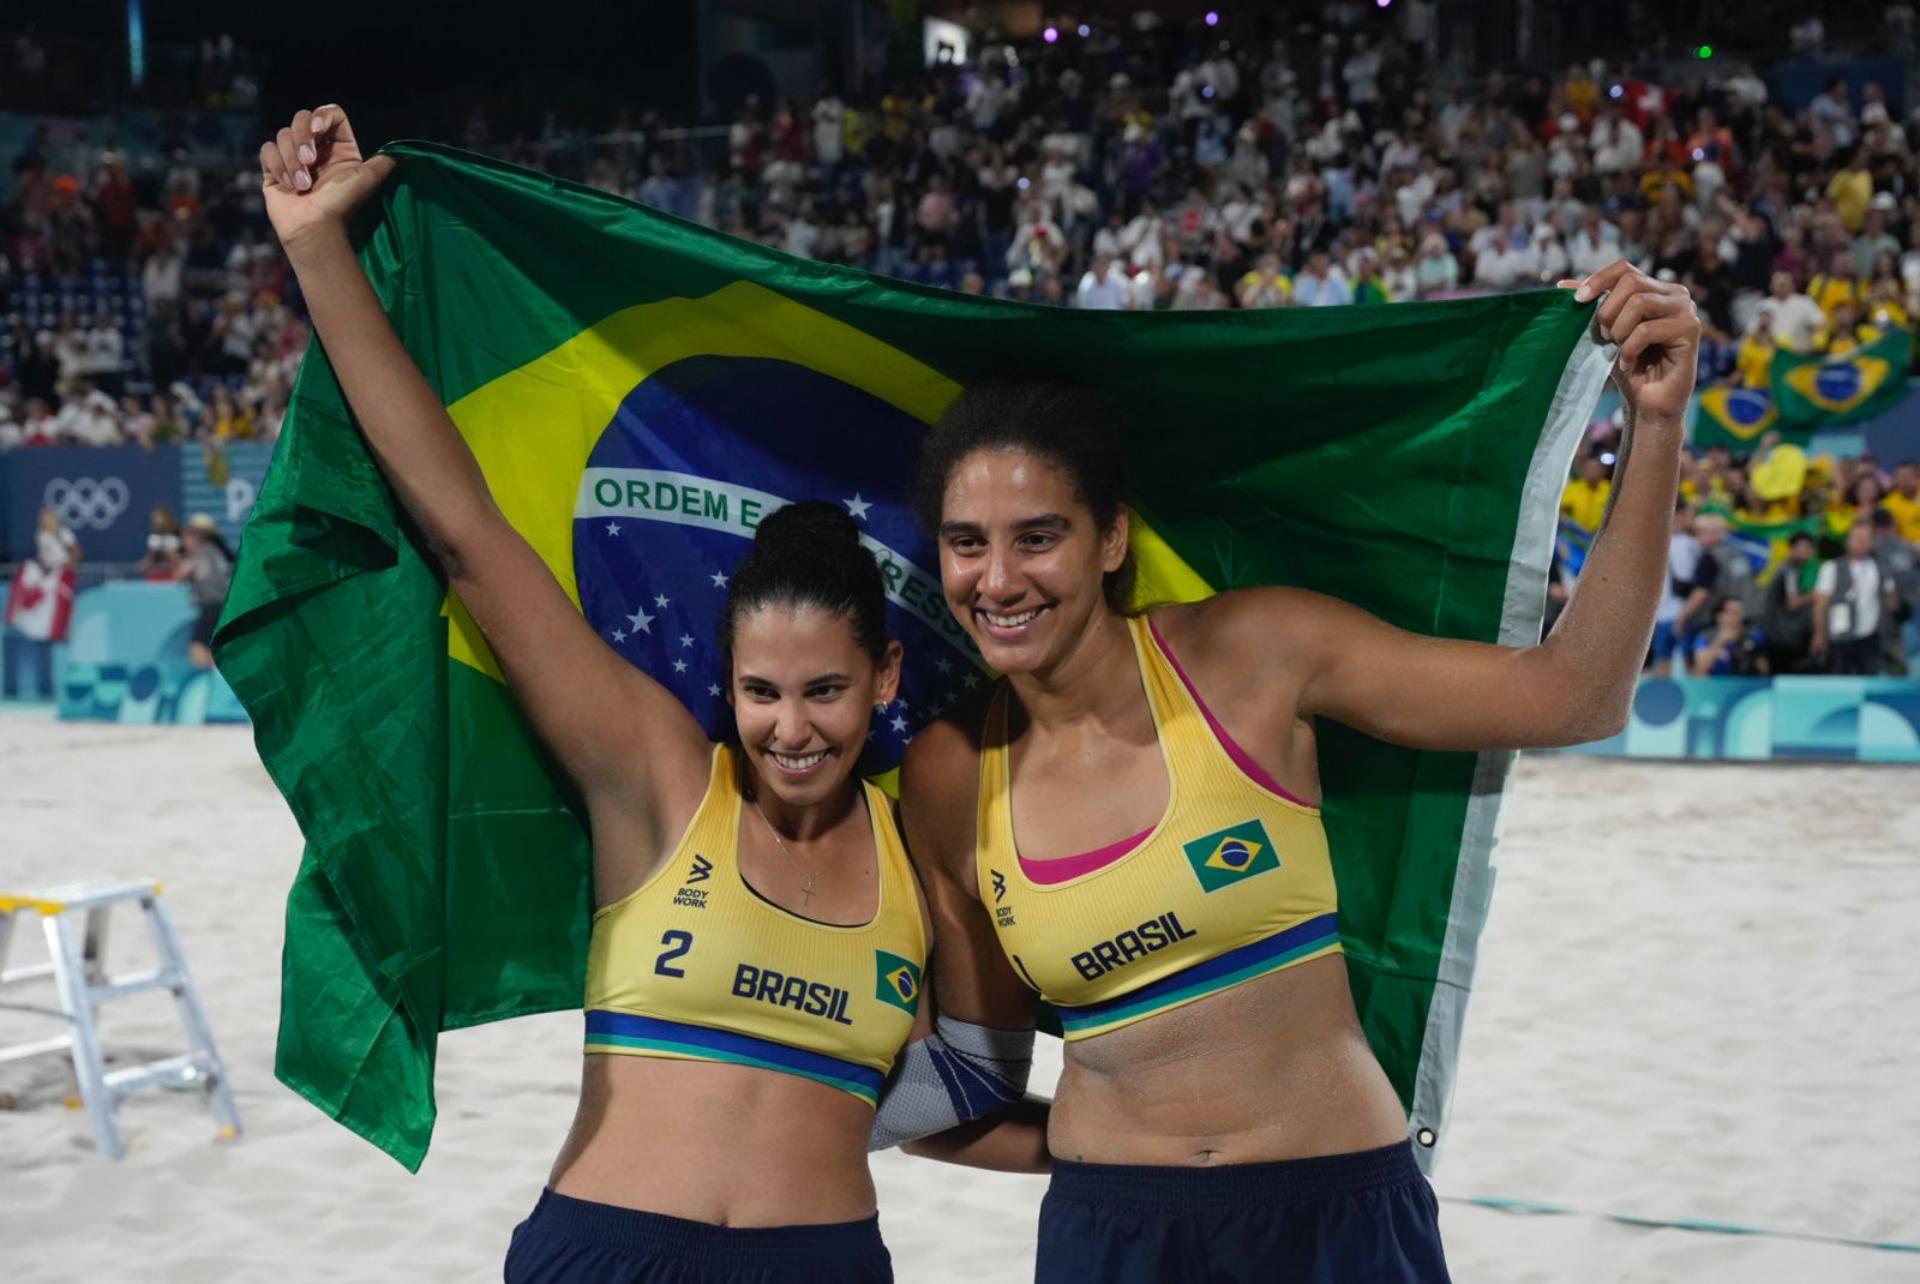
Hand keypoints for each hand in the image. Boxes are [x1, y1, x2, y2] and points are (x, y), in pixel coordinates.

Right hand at [258, 105, 395, 250]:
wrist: (315, 228)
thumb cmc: (342, 204)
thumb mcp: (368, 178)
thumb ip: (384, 162)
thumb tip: (404, 153)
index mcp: (339, 148)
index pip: (330, 114)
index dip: (322, 116)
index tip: (319, 131)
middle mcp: (316, 149)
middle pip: (302, 118)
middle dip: (302, 138)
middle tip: (310, 162)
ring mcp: (293, 158)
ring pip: (283, 134)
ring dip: (292, 160)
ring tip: (303, 185)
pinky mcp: (274, 168)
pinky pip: (268, 150)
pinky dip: (278, 166)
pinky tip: (289, 185)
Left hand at [1559, 260, 1700, 421]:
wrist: (1646, 403)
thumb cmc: (1626, 366)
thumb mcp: (1603, 332)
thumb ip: (1591, 307)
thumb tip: (1561, 285)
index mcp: (1655, 289)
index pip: (1624, 268)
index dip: (1598, 280)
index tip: (1578, 300)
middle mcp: (1675, 294)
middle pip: (1631, 281)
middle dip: (1608, 312)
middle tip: (1605, 338)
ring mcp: (1686, 309)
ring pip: (1639, 302)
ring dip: (1619, 331)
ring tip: (1618, 350)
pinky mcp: (1691, 329)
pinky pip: (1647, 329)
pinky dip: (1629, 349)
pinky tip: (1629, 364)